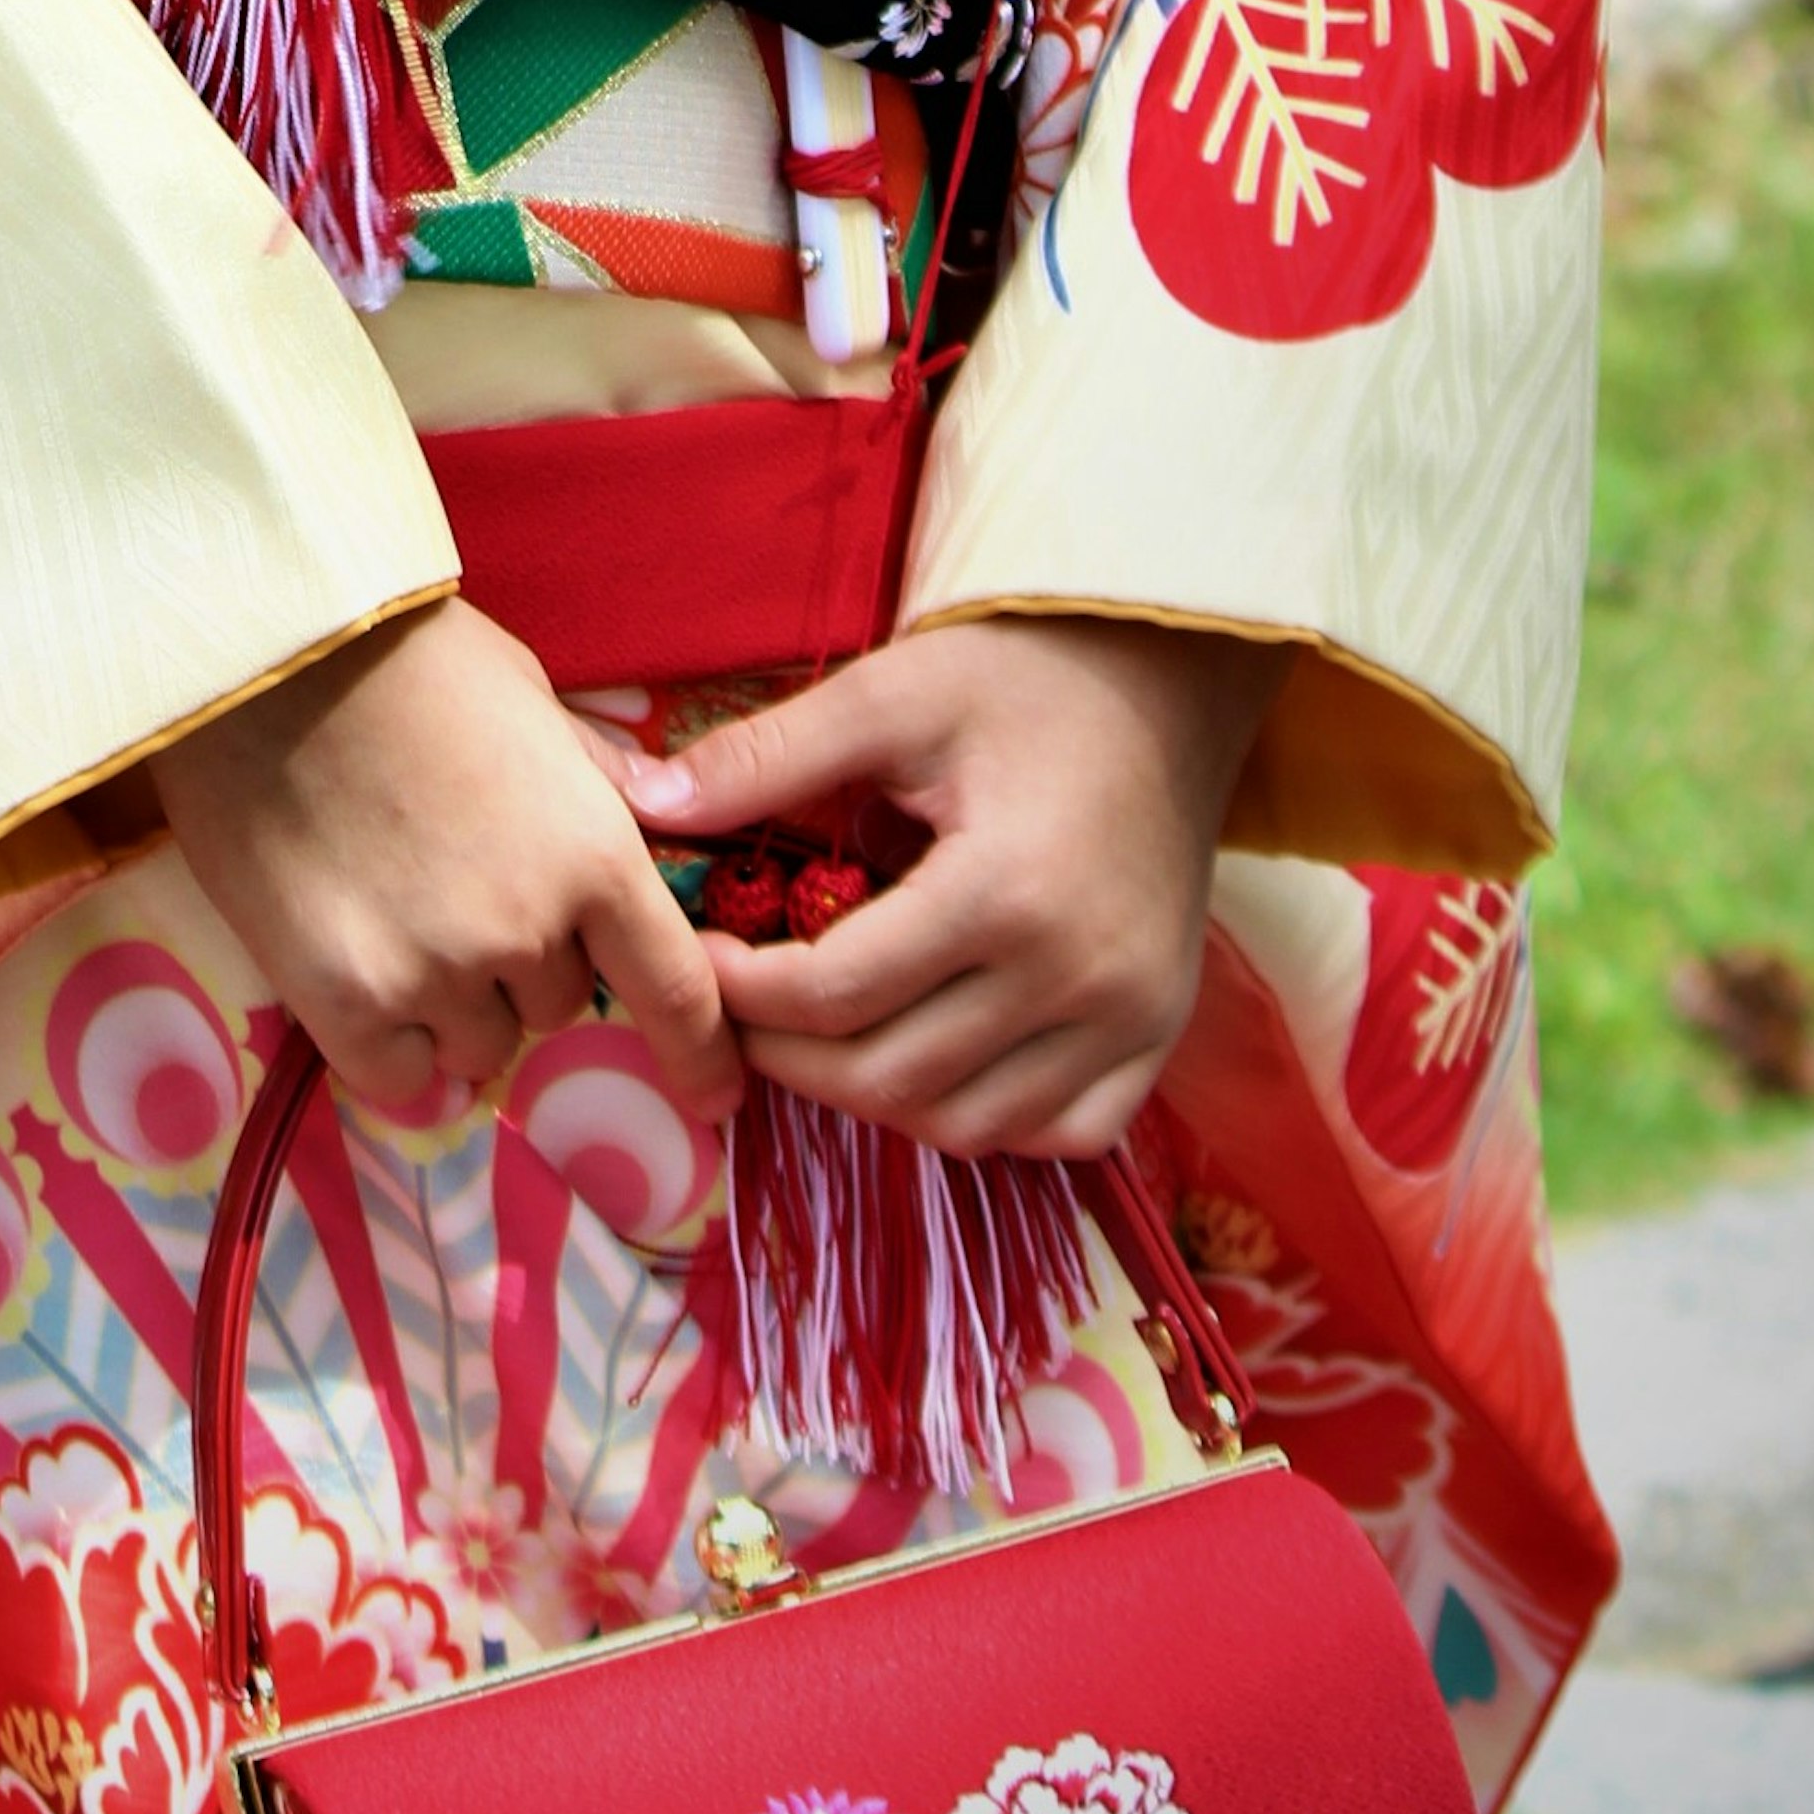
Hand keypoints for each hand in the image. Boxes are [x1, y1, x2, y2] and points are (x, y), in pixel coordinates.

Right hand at [152, 596, 735, 1127]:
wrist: (266, 650)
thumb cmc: (405, 655)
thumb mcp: (529, 697)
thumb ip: (594, 779)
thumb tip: (653, 812)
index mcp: (593, 853)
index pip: (675, 990)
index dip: (701, 1055)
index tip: (715, 1097)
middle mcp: (528, 931)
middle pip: (555, 1005)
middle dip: (521, 962)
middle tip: (453, 879)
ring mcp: (434, 973)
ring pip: (476, 1044)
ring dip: (450, 1001)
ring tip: (390, 903)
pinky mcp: (344, 1000)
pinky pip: (397, 1077)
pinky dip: (387, 1042)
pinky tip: (357, 966)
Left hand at [612, 617, 1286, 1161]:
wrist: (1168, 681)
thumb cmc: (1022, 678)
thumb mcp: (890, 694)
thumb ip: (767, 757)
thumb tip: (645, 804)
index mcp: (1006, 889)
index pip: (838, 993)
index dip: (745, 992)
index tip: (699, 958)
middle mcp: (1079, 975)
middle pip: (896, 1081)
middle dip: (794, 1059)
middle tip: (743, 1009)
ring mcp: (1131, 1018)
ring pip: (972, 1128)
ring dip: (877, 1100)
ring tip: (823, 1036)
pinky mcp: (1160, 1034)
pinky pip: (1063, 1135)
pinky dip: (986, 1122)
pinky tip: (934, 1062)